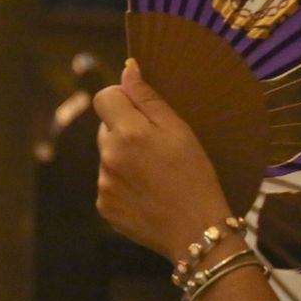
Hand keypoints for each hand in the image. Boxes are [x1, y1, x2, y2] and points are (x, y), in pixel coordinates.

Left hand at [94, 60, 230, 259]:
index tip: (141, 111)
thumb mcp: (180, 131)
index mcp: (128, 132)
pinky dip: (124, 186)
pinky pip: (108, 185)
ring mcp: (103, 184)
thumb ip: (149, 98)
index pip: (103, 97)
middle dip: (126, 132)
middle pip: (106, 128)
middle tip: (158, 150)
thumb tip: (127, 69)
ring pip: (108, 158)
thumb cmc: (196, 176)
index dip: (121, 99)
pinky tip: (149, 195)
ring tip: (157, 177)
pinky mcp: (104, 207)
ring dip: (125, 160)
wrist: (197, 232)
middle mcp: (108, 156)